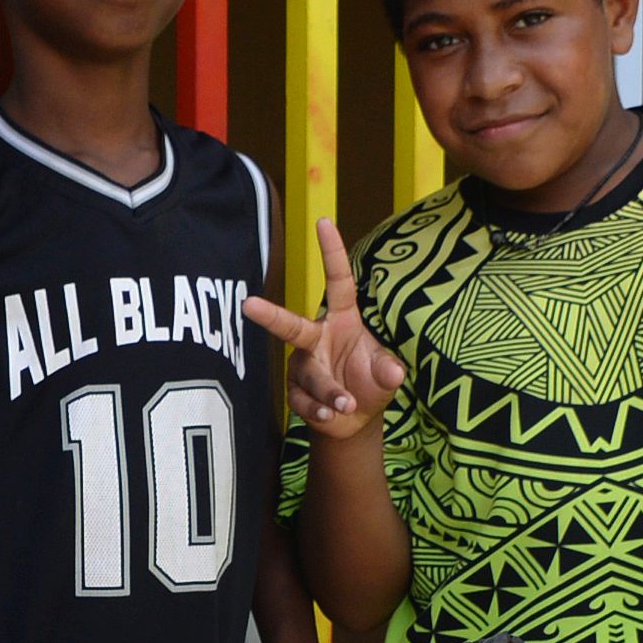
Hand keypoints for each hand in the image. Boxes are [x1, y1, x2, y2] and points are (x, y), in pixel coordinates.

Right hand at [246, 219, 405, 441]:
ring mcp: (302, 365)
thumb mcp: (386, 375)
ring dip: (329, 392)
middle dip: (269, 315)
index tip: (323, 221)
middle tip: (248, 305)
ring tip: (345, 404)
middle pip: (291, 325)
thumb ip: (388, 370)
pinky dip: (321, 411)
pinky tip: (332, 416)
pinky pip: (304, 401)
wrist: (354, 420)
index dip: (332, 253)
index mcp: (342, 320)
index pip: (338, 282)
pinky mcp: (295, 392)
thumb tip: (394, 372)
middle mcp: (317, 338)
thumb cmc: (370, 383)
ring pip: (309, 375)